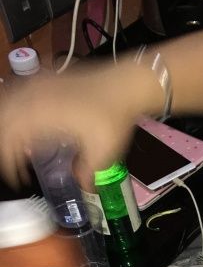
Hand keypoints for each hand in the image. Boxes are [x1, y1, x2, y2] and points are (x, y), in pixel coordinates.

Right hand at [0, 60, 160, 189]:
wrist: (127, 84)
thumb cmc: (114, 116)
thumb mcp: (102, 153)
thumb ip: (88, 173)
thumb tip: (84, 189)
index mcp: (41, 114)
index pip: (10, 139)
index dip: (10, 163)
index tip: (18, 179)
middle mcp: (34, 95)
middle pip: (4, 120)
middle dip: (7, 146)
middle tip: (16, 165)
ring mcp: (39, 83)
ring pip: (8, 104)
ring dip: (9, 126)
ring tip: (19, 146)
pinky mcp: (47, 78)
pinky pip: (20, 93)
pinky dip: (17, 109)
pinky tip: (27, 121)